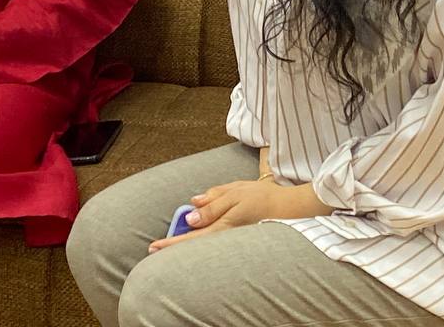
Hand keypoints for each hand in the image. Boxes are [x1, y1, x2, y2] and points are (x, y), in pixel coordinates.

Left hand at [147, 178, 333, 251]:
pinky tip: (194, 233)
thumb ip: (212, 202)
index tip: (153, 247)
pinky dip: (200, 236)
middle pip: (194, 244)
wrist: (289, 207)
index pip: (191, 237)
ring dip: (186, 243)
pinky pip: (213, 237)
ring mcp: (231, 236)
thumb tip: (190, 212)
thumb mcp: (236, 193)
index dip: (171, 242)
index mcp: (222, 224)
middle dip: (174, 246)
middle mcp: (225, 234)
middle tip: (154, 249)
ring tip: (169, 242)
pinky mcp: (235, 233)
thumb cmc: (264, 198)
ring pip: (203, 242)